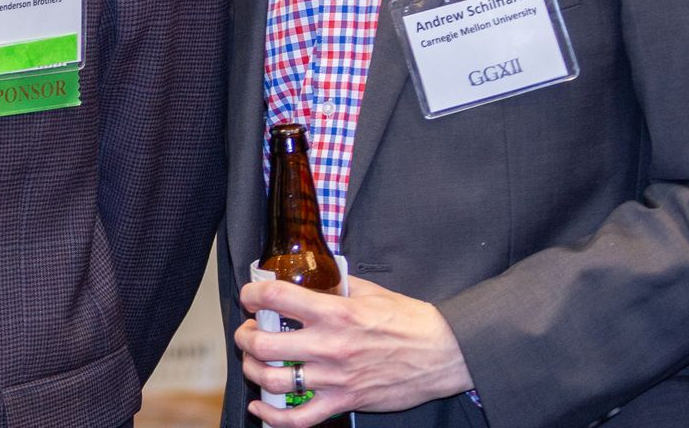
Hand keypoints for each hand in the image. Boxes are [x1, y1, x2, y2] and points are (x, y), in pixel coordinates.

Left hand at [234, 275, 473, 424]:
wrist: (443, 354)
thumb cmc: (410, 322)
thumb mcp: (370, 292)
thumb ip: (337, 284)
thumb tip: (314, 276)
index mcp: (334, 311)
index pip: (276, 298)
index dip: (252, 295)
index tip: (249, 296)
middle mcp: (329, 345)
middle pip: (263, 344)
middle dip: (245, 336)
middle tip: (248, 331)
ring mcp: (335, 378)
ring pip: (273, 380)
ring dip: (253, 370)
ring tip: (253, 361)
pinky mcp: (344, 402)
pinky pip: (298, 418)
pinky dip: (272, 417)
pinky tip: (260, 407)